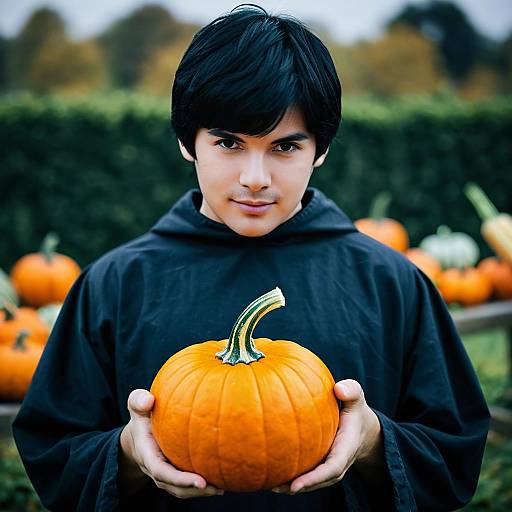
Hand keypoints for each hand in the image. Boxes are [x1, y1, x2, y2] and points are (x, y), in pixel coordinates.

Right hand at [119, 389, 223, 498]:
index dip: (180, 479)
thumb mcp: (137, 404)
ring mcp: (163, 474)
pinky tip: (220, 481)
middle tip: (216, 488)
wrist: (137, 433)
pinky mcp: (173, 472)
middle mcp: (154, 468)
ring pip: (180, 490)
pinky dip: (201, 486)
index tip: (200, 480)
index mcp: (146, 454)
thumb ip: (139, 400)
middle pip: (173, 486)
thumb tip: (148, 399)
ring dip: (200, 492)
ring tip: (221, 488)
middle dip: (194, 490)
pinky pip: (185, 485)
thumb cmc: (142, 415)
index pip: (161, 472)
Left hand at [272, 379, 381, 494]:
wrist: (361, 428)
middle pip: (318, 481)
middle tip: (275, 487)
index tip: (295, 486)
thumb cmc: (354, 409)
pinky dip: (289, 476)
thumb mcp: (356, 397)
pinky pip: (306, 473)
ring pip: (310, 481)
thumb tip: (338, 389)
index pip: (332, 469)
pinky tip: (269, 473)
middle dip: (298, 487)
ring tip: (268, 485)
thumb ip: (351, 391)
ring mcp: (328, 465)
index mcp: (346, 449)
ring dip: (289, 486)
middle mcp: (337, 462)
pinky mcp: (320, 463)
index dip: (314, 479)